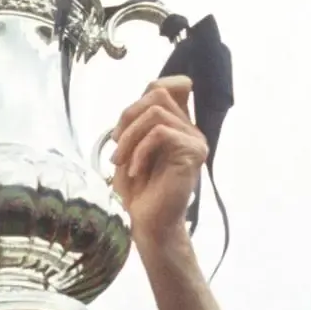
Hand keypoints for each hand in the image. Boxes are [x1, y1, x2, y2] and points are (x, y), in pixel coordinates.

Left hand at [108, 75, 206, 251]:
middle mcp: (190, 129)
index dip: (144, 94)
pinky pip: (161, 133)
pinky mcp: (192, 153)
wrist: (149, 225)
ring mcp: (194, 140)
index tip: (123, 129)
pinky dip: (140, 150)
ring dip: (129, 136)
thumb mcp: (130, 149)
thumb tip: (139, 100)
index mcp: (178, 125)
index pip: (171, 84)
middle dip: (128, 116)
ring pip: (156, 112)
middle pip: (158, 92)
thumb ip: (137, 122)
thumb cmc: (138, 192)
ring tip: (120, 162)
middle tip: (116, 147)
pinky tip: (135, 171)